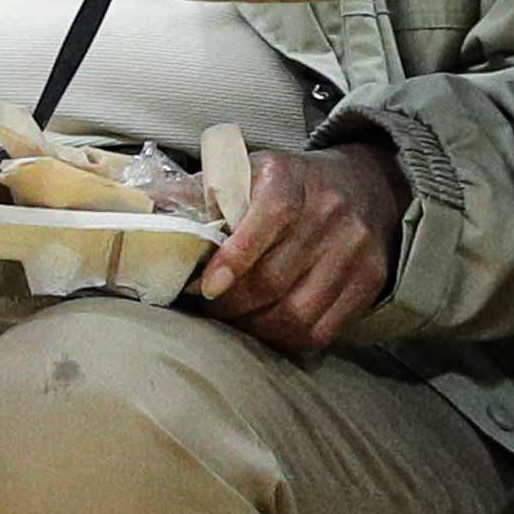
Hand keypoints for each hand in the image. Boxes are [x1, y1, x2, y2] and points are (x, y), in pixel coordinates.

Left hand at [195, 142, 406, 354]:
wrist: (367, 187)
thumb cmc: (289, 186)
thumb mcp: (245, 173)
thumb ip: (196, 192)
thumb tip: (143, 207)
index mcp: (289, 178)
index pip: (268, 219)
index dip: (234, 258)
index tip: (207, 288)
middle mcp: (328, 211)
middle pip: (274, 278)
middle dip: (231, 305)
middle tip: (208, 310)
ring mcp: (354, 250)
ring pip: (296, 312)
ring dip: (255, 328)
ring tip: (235, 322)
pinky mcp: (369, 281)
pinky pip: (321, 330)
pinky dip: (285, 340)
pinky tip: (266, 330)